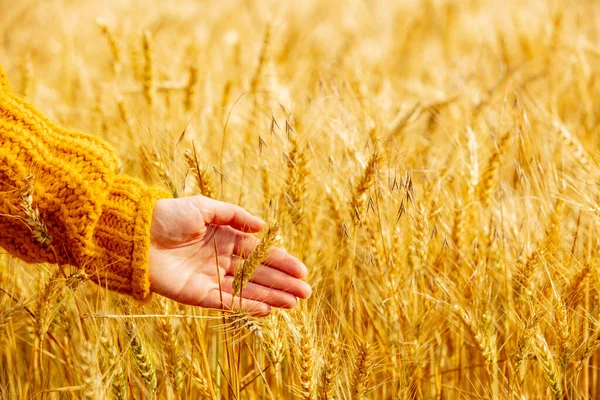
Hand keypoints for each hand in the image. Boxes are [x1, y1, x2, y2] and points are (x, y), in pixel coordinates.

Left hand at [148, 195, 310, 315]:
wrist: (136, 234)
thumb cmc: (168, 216)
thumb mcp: (204, 208)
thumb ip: (235, 216)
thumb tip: (263, 227)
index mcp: (225, 239)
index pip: (260, 253)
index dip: (281, 262)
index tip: (302, 271)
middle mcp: (221, 260)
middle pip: (258, 274)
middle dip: (282, 283)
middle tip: (305, 293)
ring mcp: (211, 278)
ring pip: (247, 290)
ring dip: (270, 297)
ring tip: (293, 303)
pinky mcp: (198, 294)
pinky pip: (227, 302)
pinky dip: (247, 306)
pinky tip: (267, 309)